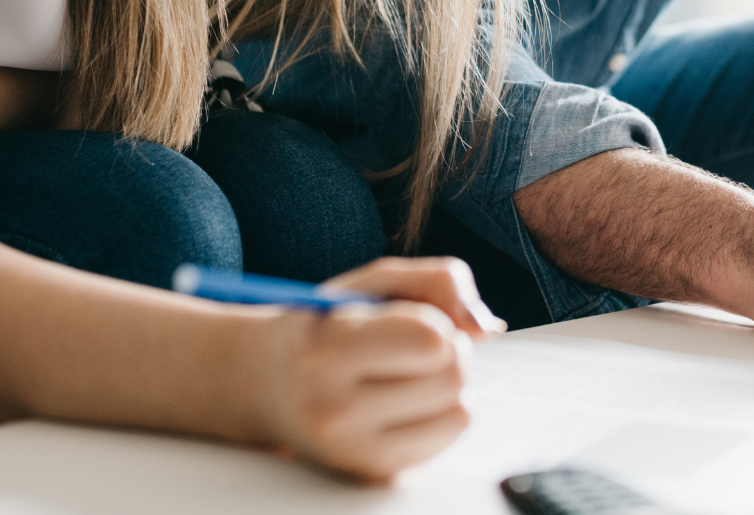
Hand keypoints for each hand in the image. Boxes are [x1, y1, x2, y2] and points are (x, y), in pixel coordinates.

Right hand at [245, 256, 489, 479]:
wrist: (266, 384)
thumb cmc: (328, 326)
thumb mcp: (372, 282)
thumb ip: (439, 281)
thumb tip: (486, 328)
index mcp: (328, 349)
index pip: (430, 339)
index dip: (438, 322)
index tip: (415, 319)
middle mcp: (336, 408)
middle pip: (453, 375)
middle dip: (451, 351)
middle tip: (417, 346)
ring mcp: (354, 450)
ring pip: (460, 411)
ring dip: (450, 384)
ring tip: (412, 372)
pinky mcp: (373, 473)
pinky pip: (448, 437)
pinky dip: (442, 413)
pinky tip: (408, 401)